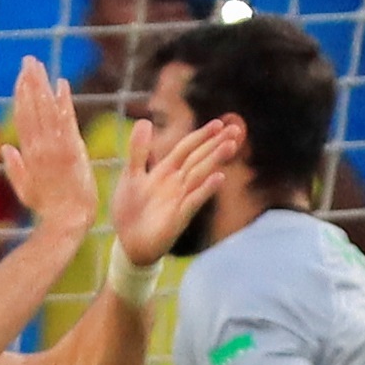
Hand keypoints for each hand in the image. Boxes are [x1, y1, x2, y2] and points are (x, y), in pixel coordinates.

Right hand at [0, 57, 98, 235]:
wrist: (67, 221)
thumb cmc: (48, 209)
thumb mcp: (26, 189)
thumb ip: (15, 168)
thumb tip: (6, 148)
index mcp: (28, 154)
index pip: (22, 118)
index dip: (21, 96)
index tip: (20, 78)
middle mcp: (39, 147)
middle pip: (32, 108)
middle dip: (29, 83)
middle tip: (28, 61)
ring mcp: (55, 148)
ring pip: (45, 110)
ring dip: (42, 85)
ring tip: (39, 65)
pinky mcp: (71, 151)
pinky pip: (66, 121)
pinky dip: (63, 102)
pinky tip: (62, 84)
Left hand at [110, 114, 248, 271]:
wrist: (128, 244)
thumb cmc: (131, 211)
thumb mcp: (131, 176)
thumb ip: (138, 151)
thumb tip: (144, 121)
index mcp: (166, 172)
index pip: (187, 149)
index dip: (201, 136)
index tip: (219, 123)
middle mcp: (177, 184)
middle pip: (199, 159)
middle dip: (216, 144)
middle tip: (236, 130)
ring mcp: (180, 200)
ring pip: (200, 175)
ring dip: (215, 160)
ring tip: (230, 146)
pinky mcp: (179, 218)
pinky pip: (194, 201)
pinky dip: (206, 189)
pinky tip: (219, 178)